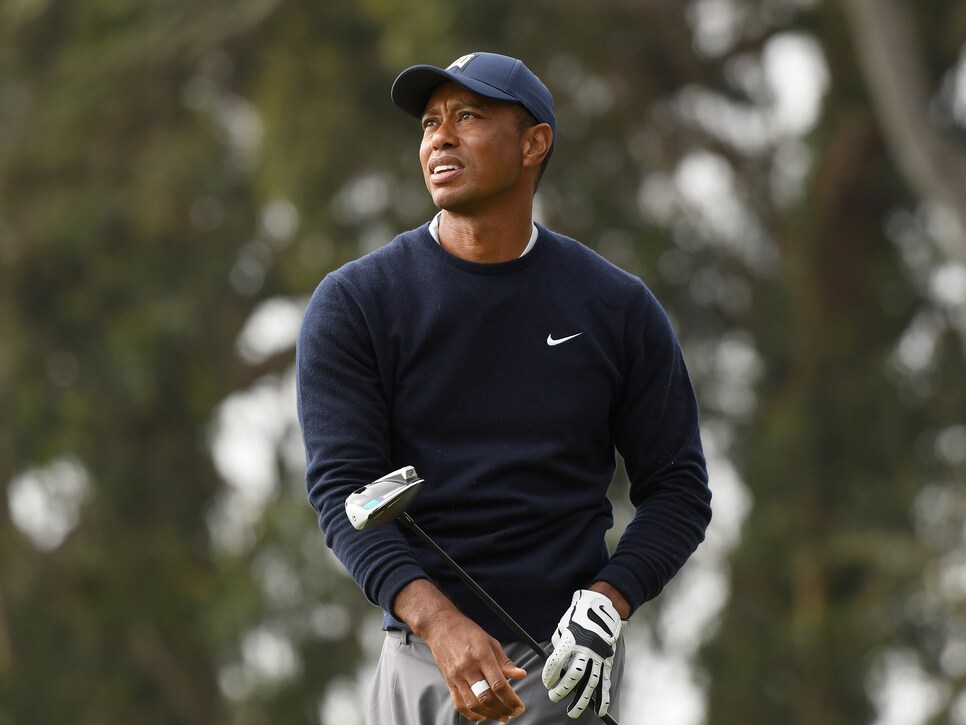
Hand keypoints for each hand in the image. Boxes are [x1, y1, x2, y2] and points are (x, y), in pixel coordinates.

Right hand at [395, 580, 526, 722]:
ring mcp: (457, 676)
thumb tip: (520, 674)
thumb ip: (505, 662)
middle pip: (486, 697)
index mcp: (482, 656)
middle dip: (503, 709)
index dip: (511, 699)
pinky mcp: (449, 682)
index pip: (498, 684)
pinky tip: (482, 715)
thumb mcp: (491, 642)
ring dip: (490, 714)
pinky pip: (459, 704)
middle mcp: (468, 668)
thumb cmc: (466, 632)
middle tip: (513, 713)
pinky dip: (471, 714)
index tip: (519, 706)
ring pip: (473, 704)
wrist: (441, 626)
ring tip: (501, 715)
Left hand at [541, 589, 624, 718]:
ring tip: (573, 712)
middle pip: (573, 676)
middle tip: (554, 697)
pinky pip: (605, 681)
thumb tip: (557, 664)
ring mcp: (598, 656)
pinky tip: (599, 710)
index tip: (546, 682)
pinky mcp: (607, 660)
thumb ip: (559, 646)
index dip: (549, 675)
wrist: (601, 607)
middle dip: (562, 690)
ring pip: (590, 683)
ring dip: (581, 700)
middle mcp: (586, 650)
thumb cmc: (578, 617)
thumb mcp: (563, 627)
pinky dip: (603, 697)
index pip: (556, 663)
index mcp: (572, 640)